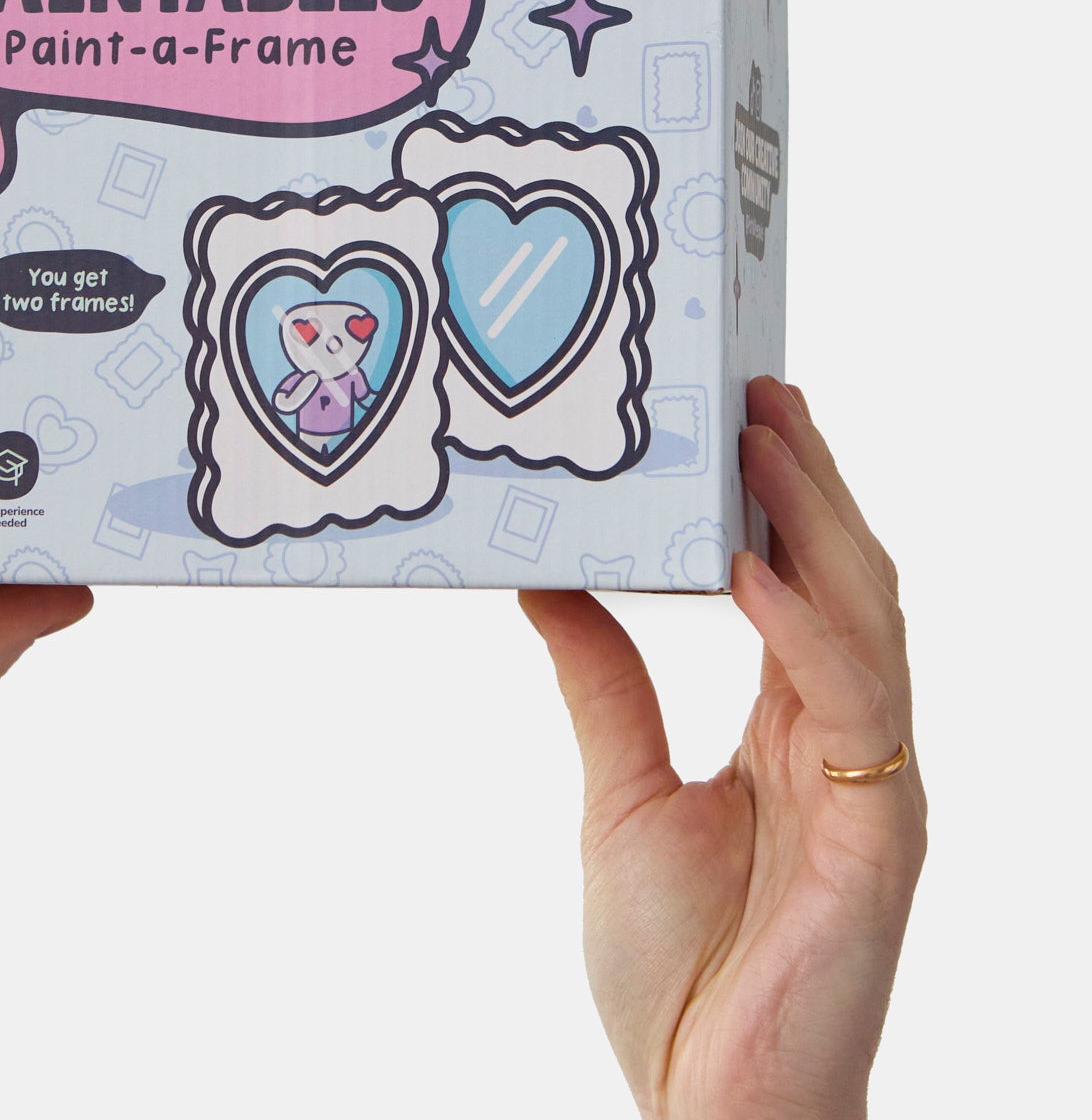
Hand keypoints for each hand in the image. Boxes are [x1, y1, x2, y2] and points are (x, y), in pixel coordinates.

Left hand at [521, 377, 924, 1119]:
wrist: (705, 1109)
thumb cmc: (674, 969)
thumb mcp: (618, 791)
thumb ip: (602, 681)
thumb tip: (550, 577)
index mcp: (791, 729)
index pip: (800, 582)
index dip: (782, 495)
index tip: (742, 409)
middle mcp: (845, 742)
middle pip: (845, 579)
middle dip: (810, 480)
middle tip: (759, 385)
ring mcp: (875, 786)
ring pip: (868, 619)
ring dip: (818, 520)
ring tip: (761, 434)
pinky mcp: (883, 838)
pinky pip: (854, 706)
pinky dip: (806, 627)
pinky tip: (751, 567)